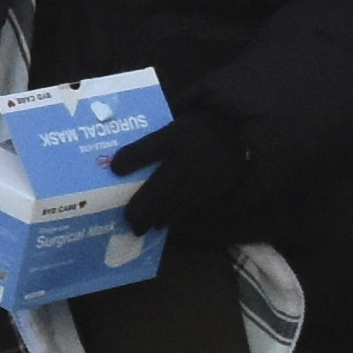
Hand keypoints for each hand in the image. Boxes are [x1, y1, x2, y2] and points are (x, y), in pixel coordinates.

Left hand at [113, 109, 232, 245]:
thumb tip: (116, 157)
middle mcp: (190, 157)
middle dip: (140, 207)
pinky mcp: (213, 190)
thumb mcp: (175, 125)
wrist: (238, 137)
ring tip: (137, 228)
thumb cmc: (195, 132)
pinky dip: (170, 217)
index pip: (149, 148)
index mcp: (176, 135)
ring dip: (153, 218)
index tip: (114, 169)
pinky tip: (158, 223)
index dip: (131, 159)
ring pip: (172, 202)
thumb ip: (152, 140)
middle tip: (126, 218)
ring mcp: (203, 176)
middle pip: (159, 187)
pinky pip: (187, 207)